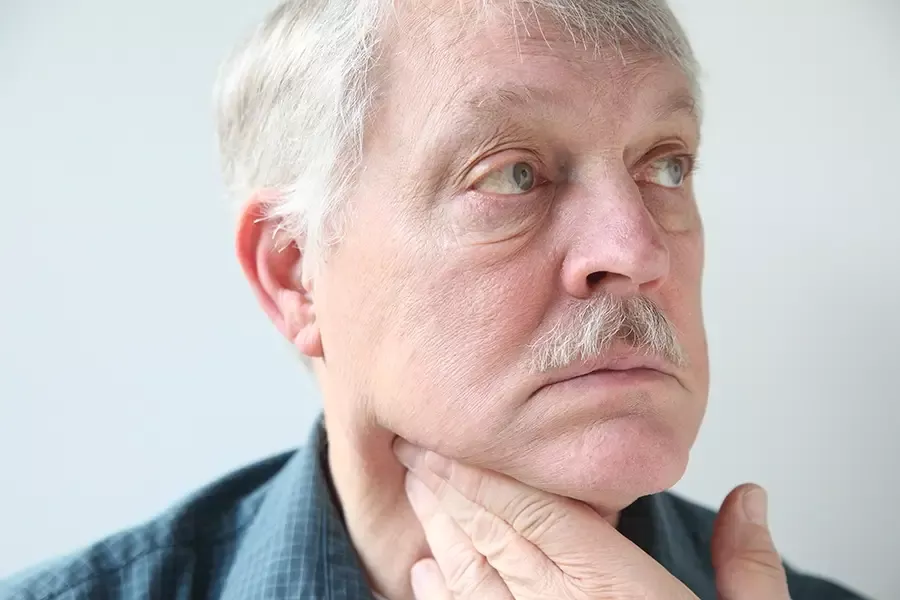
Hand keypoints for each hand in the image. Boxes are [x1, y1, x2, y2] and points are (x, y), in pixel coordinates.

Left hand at [393, 440, 789, 599]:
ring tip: (416, 493)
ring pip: (472, 579)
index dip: (482, 475)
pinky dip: (442, 597)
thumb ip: (749, 567)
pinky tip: (426, 572)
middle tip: (414, 450)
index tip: (446, 441)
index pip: (534, 514)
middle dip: (448, 491)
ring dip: (440, 533)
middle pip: (494, 538)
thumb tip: (748, 494)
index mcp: (619, 591)